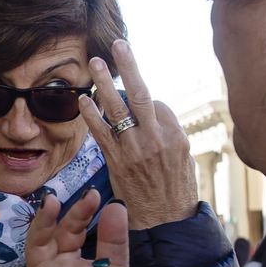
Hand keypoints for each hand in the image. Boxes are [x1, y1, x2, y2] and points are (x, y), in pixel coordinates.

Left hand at [80, 39, 197, 228]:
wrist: (164, 221)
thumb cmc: (175, 190)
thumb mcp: (183, 157)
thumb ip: (167, 132)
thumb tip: (152, 112)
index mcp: (175, 136)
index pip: (157, 104)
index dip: (145, 99)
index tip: (137, 98)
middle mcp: (156, 139)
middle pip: (141, 95)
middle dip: (129, 67)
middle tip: (118, 45)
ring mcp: (135, 150)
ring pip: (118, 110)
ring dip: (103, 85)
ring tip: (95, 63)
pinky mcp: (117, 162)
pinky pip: (101, 133)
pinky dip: (91, 115)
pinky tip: (82, 100)